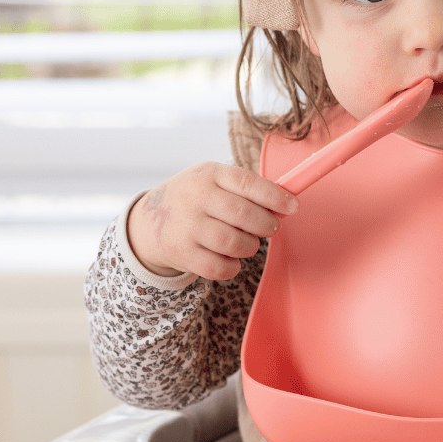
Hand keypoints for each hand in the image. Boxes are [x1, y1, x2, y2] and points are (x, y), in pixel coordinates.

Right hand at [126, 162, 297, 280]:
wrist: (149, 221)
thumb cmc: (197, 199)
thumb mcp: (215, 180)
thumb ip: (248, 190)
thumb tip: (286, 206)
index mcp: (209, 174)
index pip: (247, 183)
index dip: (274, 196)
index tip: (293, 207)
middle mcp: (196, 198)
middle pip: (243, 215)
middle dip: (266, 225)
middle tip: (269, 228)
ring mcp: (187, 226)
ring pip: (234, 243)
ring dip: (250, 246)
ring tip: (247, 242)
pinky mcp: (182, 253)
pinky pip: (220, 267)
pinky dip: (232, 266)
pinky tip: (230, 257)